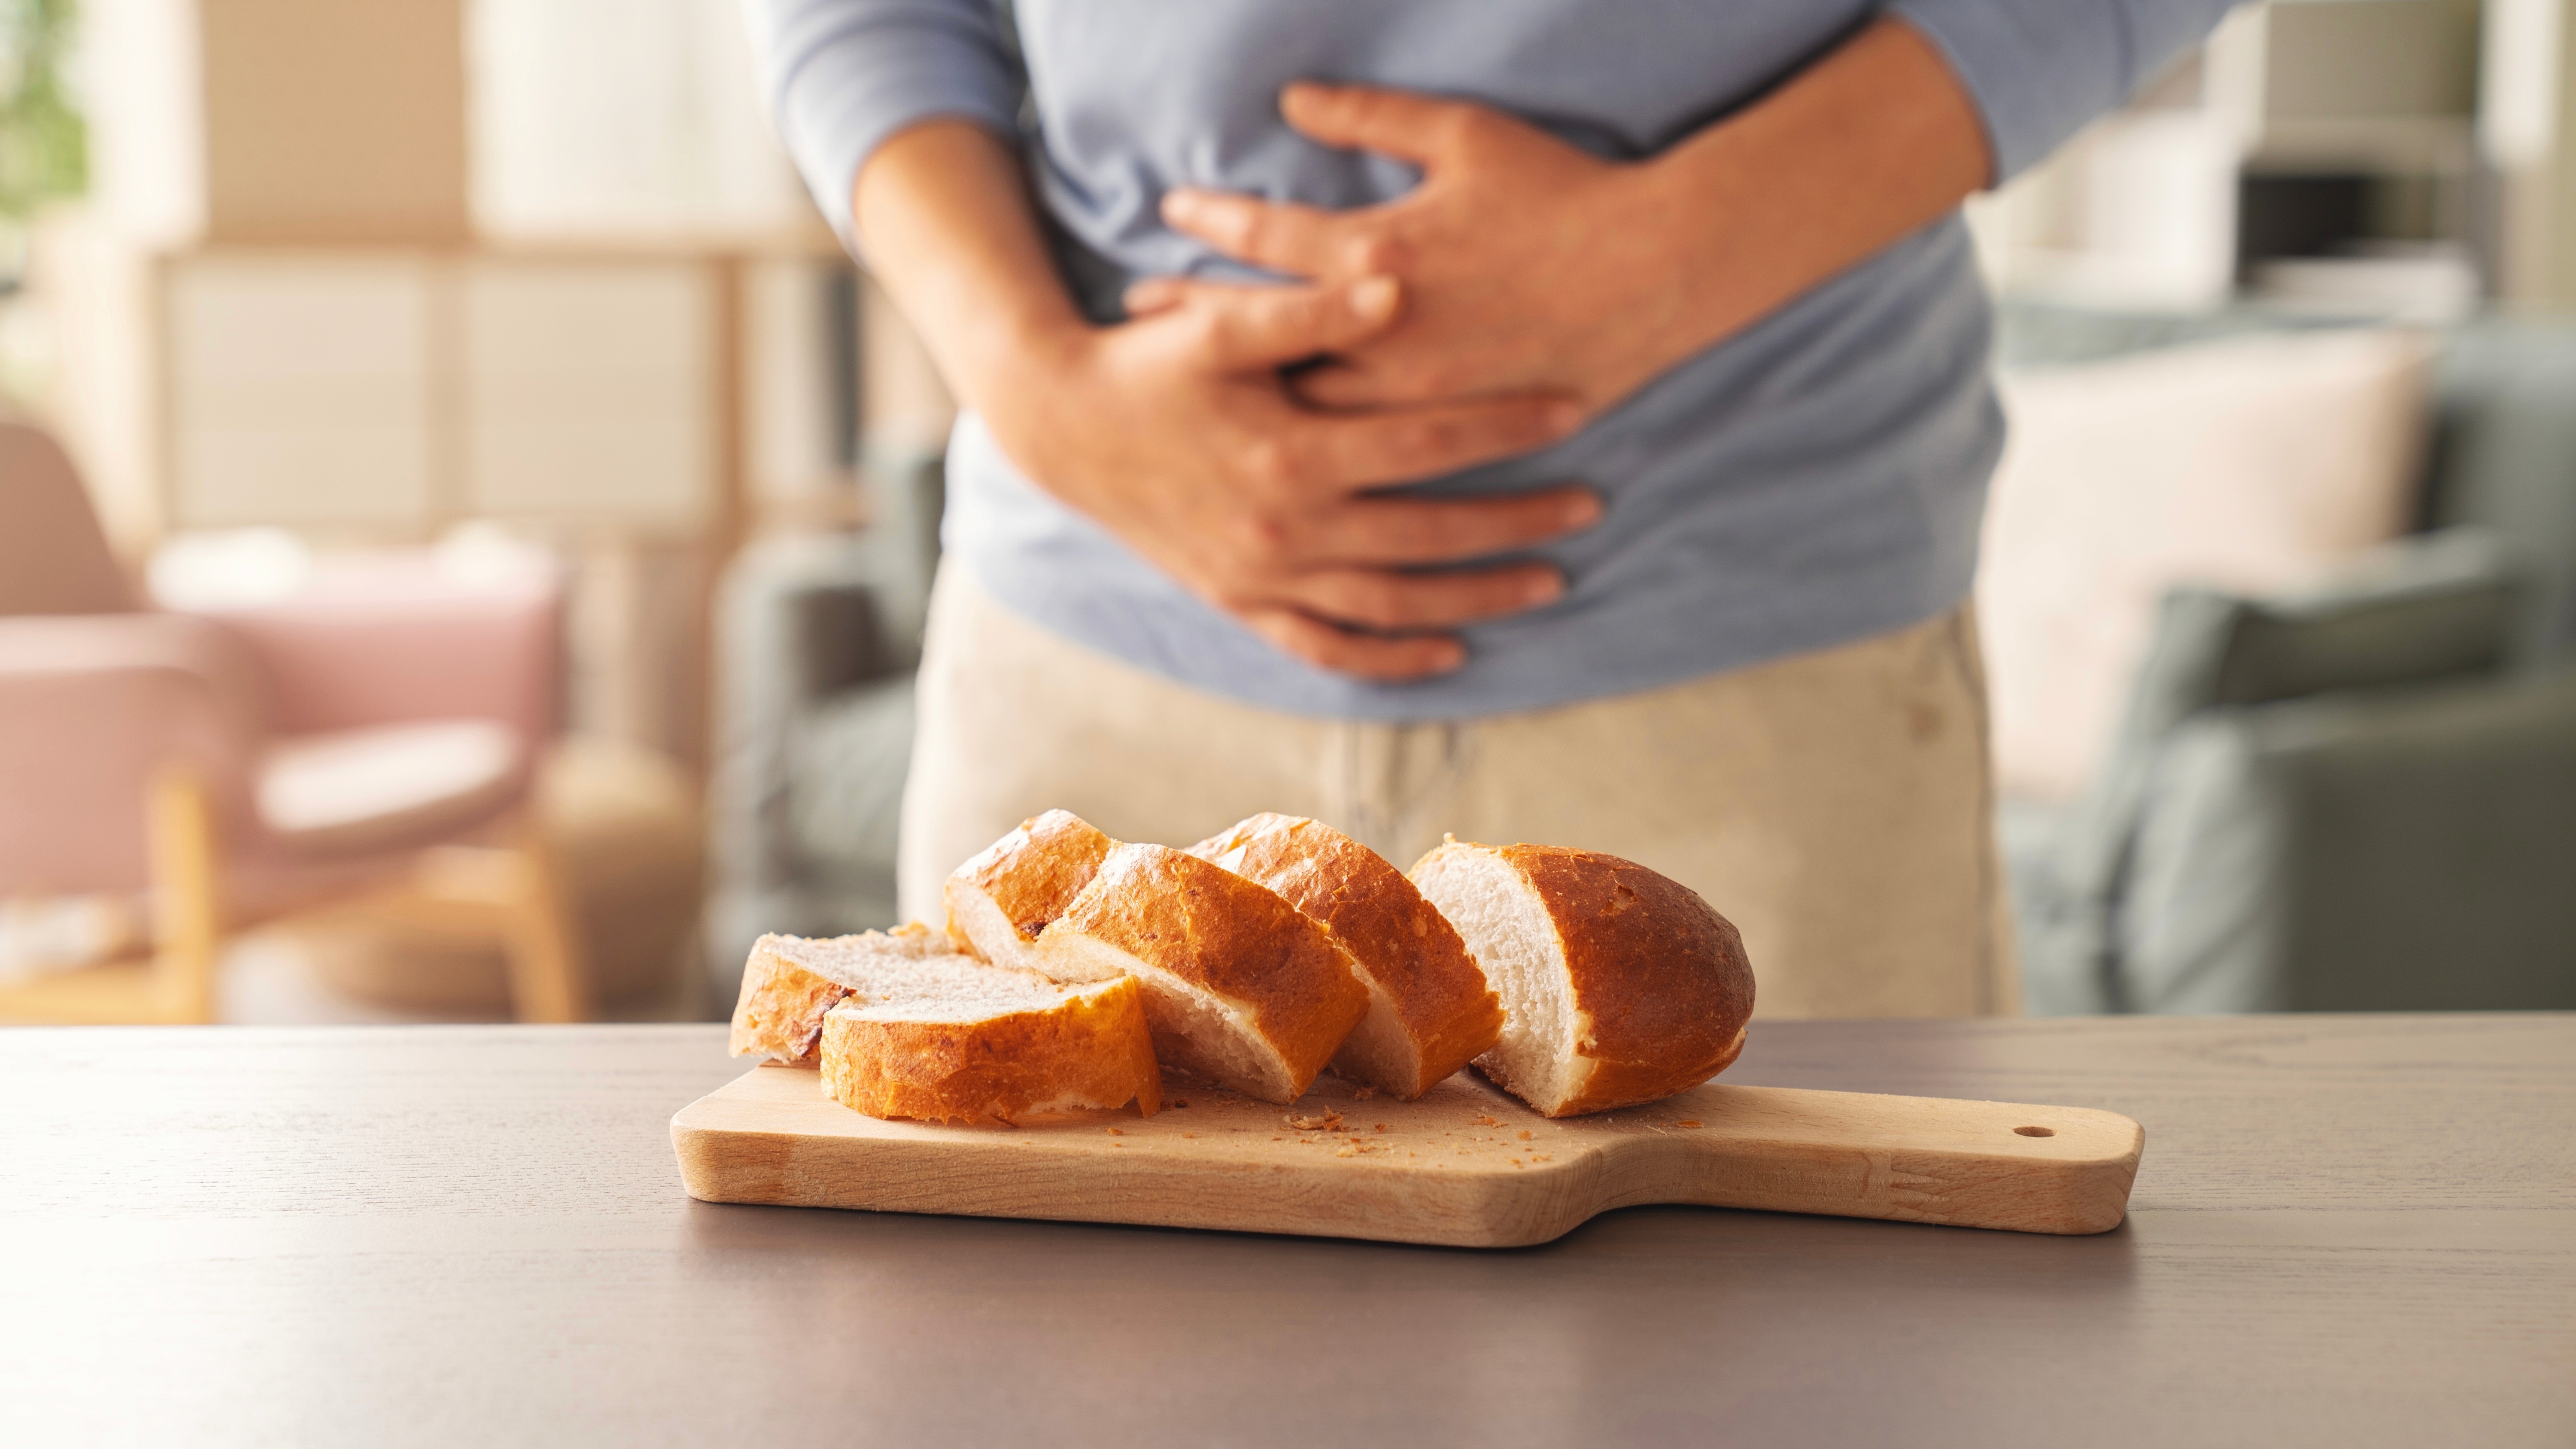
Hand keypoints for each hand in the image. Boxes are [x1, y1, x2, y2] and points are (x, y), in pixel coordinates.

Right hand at [976, 273, 1599, 679]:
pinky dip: (1390, 659)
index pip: (1423, 443)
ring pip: (1391, 606)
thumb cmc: (1145, 363)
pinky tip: (1450, 652)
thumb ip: (1308, 307)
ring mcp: (1262, 579)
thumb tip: (1397, 285)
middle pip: (1427, 536)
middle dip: (1516, 522)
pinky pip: (1328, 649)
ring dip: (1475, 597)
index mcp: (1287, 452)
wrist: (1060, 430)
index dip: (1505, 425)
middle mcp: (1282, 529)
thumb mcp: (1216, 323)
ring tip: (1550, 582)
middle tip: (1593, 505)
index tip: (1575, 406)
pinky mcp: (1241, 605)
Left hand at [1147, 83, 1698, 416]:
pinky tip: (1283, 436)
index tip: (1166, 212)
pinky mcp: (1447, 429)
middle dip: (1193, 319)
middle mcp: (1379, 329)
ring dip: (1243, 388)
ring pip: (1300, 401)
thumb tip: (1295, 97)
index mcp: (1376, 251)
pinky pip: (1364, 448)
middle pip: (1258, 334)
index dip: (1208, 222)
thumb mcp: (1465, 133)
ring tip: (1191, 381)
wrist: (1655, 272)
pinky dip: (1316, 437)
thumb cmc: (1562, 192)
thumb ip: (1373, 114)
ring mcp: (1411, 390)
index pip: (1263, 238)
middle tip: (1138, 316)